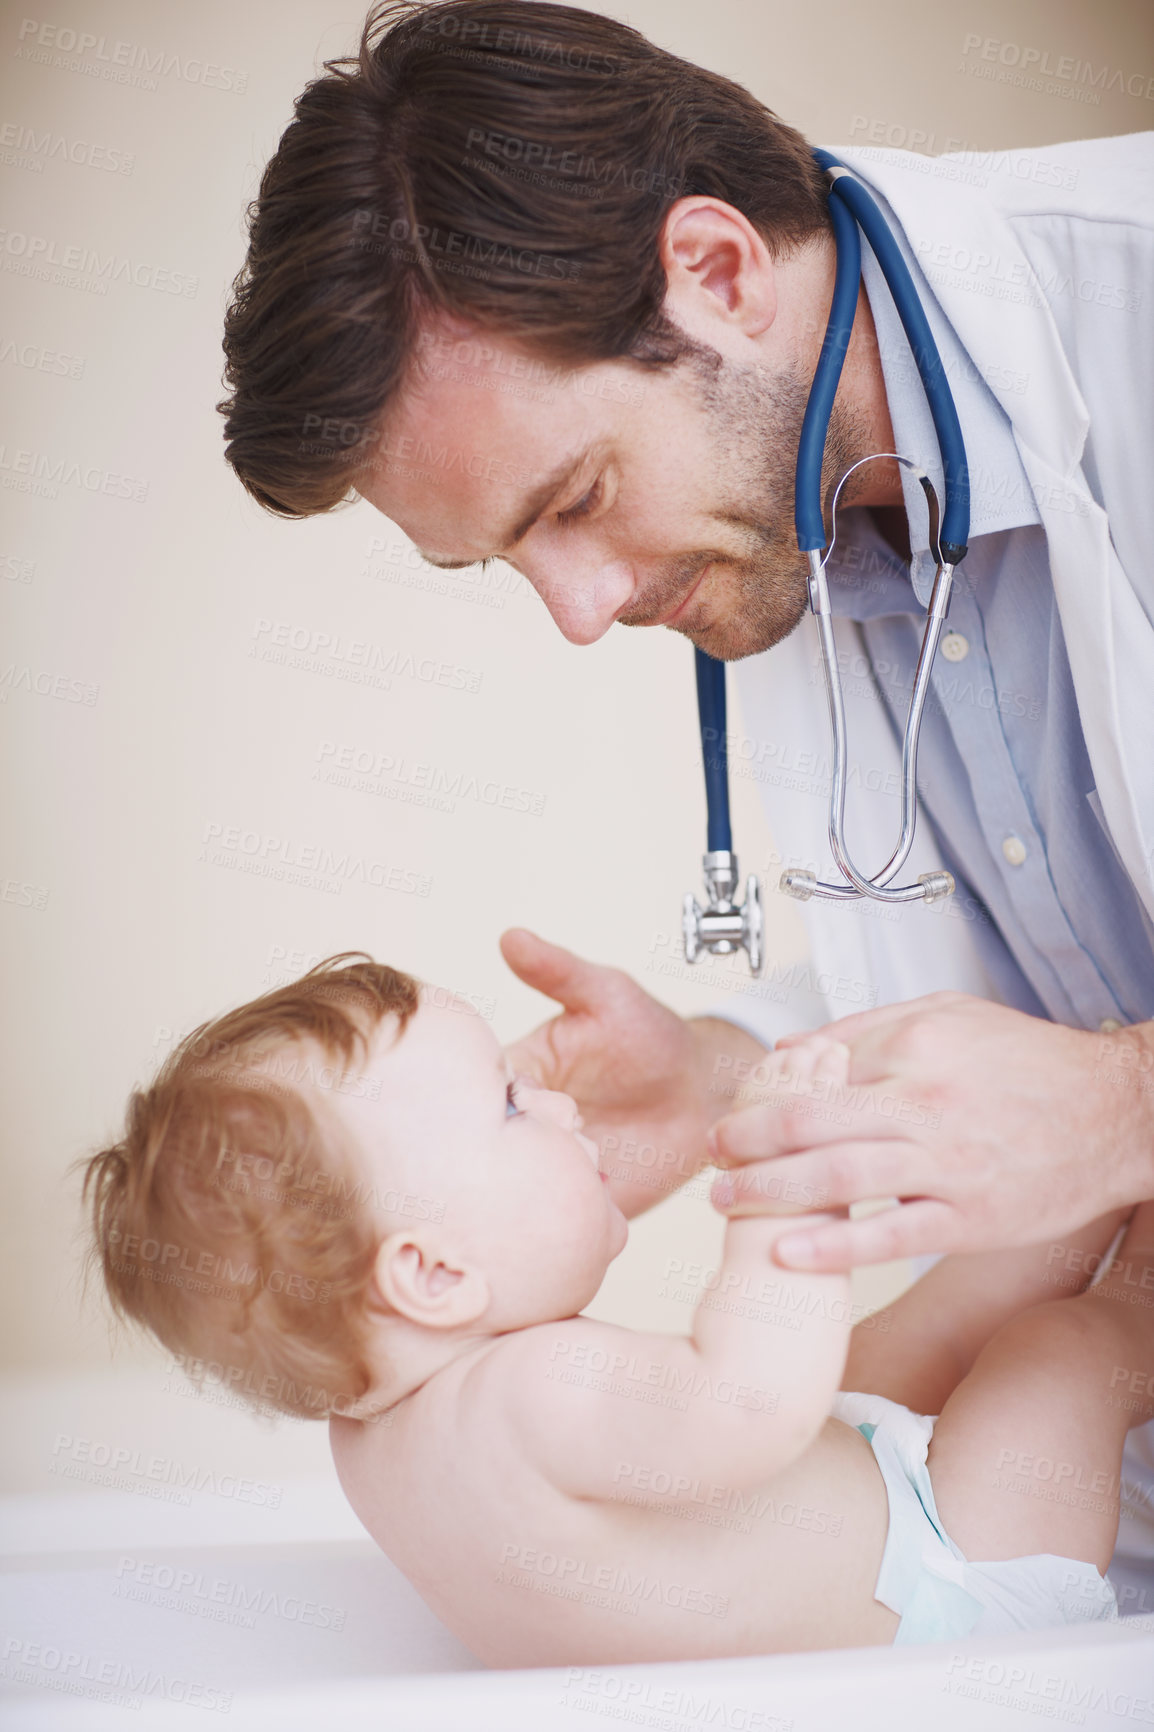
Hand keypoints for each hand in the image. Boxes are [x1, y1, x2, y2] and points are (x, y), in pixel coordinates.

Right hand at [500, 928, 763, 1216]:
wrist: (704, 1090)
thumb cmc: (650, 1034)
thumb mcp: (606, 995)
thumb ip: (559, 972)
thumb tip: (511, 936)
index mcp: (518, 1075)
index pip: (474, 1092)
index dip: (471, 1102)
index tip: (486, 1106)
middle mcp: (527, 1128)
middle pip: (486, 1151)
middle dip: (488, 1161)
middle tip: (512, 1162)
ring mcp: (554, 1170)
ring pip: (518, 1195)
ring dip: (522, 1200)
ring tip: (542, 1195)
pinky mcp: (587, 1204)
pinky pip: (564, 1225)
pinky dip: (562, 1230)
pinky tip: (570, 1226)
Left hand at [708, 992, 1153, 1269]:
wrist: (1114, 1114)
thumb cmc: (1030, 1062)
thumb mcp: (949, 1014)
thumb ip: (866, 1026)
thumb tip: (792, 1046)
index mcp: (915, 1048)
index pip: (816, 1071)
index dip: (765, 1091)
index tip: (735, 1108)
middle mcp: (925, 1103)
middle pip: (810, 1122)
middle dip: (746, 1139)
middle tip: (712, 1153)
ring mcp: (948, 1164)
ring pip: (837, 1177)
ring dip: (768, 1190)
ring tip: (725, 1198)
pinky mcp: (970, 1219)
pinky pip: (890, 1235)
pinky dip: (836, 1246)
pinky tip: (790, 1252)